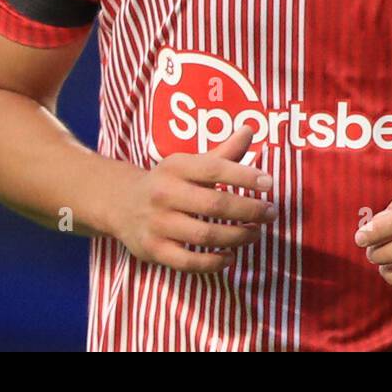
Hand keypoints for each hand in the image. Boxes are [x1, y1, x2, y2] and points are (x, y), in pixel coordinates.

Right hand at [109, 127, 275, 273]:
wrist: (120, 204)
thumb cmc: (167, 182)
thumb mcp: (188, 164)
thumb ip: (221, 153)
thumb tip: (250, 130)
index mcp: (175, 167)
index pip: (213, 168)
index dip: (244, 175)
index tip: (269, 182)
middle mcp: (164, 194)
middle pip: (214, 204)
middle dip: (249, 210)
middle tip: (271, 212)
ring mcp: (158, 224)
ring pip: (205, 235)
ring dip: (237, 236)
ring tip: (255, 233)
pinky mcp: (154, 250)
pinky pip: (189, 261)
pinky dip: (214, 262)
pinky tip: (230, 256)